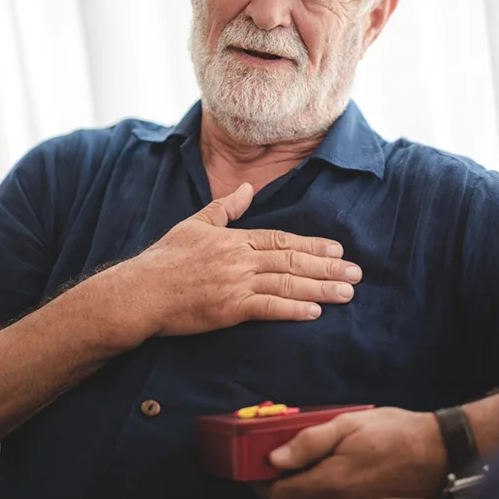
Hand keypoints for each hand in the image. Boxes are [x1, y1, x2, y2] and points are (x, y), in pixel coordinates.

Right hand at [111, 183, 361, 337]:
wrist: (142, 291)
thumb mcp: (196, 223)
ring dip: (320, 289)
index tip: (338, 250)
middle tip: (356, 273)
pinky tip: (314, 312)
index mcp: (235, 239)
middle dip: (327, 268)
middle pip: (292, 261)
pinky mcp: (228, 309)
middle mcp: (240, 259)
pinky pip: (267, 308)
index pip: (282, 240)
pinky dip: (292, 309)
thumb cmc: (166, 258)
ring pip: (286, 283)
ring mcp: (235, 284)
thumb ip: (226, 208)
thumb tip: (246, 187)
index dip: (313, 245)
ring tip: (346, 293)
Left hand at [251, 407, 446, 498]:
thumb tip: (273, 458)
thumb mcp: (348, 423)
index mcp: (330, 481)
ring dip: (296, 496)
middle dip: (275, 489)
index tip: (253, 468)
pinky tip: (323, 480)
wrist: (437, 452)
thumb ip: (308, 441)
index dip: (259, 482)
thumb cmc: (392, 432)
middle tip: (272, 466)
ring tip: (297, 470)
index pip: (277, 493)